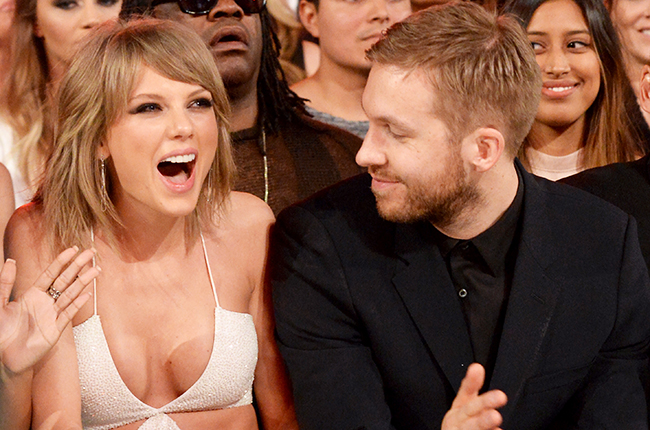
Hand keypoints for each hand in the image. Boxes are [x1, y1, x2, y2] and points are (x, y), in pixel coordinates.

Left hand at [0, 247, 99, 375]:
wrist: (3, 356)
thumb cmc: (0, 330)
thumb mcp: (0, 303)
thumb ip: (5, 282)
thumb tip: (10, 260)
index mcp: (32, 294)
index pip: (50, 274)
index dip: (61, 261)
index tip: (73, 249)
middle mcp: (45, 302)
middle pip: (65, 280)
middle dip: (78, 266)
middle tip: (91, 253)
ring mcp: (52, 315)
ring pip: (70, 294)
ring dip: (83, 282)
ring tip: (96, 270)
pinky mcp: (55, 330)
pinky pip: (68, 314)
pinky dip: (77, 304)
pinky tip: (87, 294)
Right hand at [441, 363, 507, 429]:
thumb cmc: (463, 426)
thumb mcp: (466, 406)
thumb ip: (472, 387)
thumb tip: (477, 368)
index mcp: (459, 410)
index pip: (465, 392)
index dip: (471, 381)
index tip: (477, 368)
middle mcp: (457, 421)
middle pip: (470, 410)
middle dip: (484, 403)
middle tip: (501, 396)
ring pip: (472, 427)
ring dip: (483, 422)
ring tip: (496, 417)